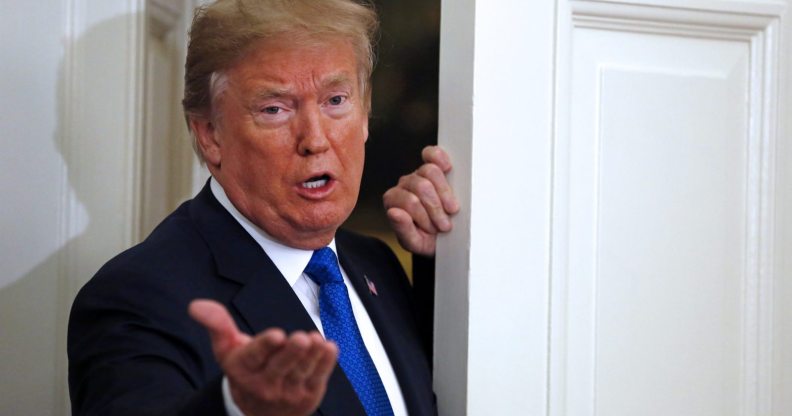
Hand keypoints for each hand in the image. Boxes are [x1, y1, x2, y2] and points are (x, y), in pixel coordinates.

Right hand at [189, 300, 336, 415]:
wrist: (258, 411)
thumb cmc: (246, 370)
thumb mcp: (227, 348)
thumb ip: (217, 324)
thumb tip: (196, 305)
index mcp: (243, 368)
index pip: (254, 356)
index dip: (265, 346)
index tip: (276, 335)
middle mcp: (264, 384)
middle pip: (280, 366)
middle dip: (292, 352)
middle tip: (300, 338)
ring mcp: (288, 392)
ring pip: (301, 372)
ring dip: (311, 356)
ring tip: (316, 340)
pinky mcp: (308, 395)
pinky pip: (318, 378)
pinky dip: (326, 363)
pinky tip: (329, 348)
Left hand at [383, 145, 458, 255]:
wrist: (443, 238)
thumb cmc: (426, 239)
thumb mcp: (415, 243)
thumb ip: (403, 230)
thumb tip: (394, 213)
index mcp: (393, 200)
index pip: (410, 201)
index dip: (425, 216)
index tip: (434, 231)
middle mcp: (404, 185)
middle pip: (422, 186)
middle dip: (436, 208)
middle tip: (444, 225)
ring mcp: (418, 173)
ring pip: (430, 171)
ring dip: (445, 194)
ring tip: (451, 210)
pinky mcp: (433, 166)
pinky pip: (432, 154)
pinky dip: (440, 158)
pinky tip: (448, 169)